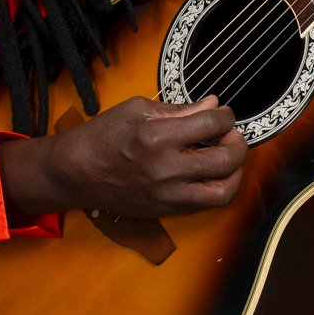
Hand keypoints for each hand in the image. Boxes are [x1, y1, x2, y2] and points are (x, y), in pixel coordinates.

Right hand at [0, 94, 248, 219]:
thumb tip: (213, 104)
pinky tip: (212, 174)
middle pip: (226, 159)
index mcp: (157, 137)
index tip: (223, 114)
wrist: (75, 173)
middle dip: (238, 143)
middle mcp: (166, 169)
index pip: (212, 124)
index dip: (226, 116)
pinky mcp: (166, 210)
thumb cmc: (103, 135)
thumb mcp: (138, 109)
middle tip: (231, 135)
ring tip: (229, 158)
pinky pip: (205, 204)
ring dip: (235, 172)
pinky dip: (218, 188)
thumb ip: (181, 110)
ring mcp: (167, 194)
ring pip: (223, 191)